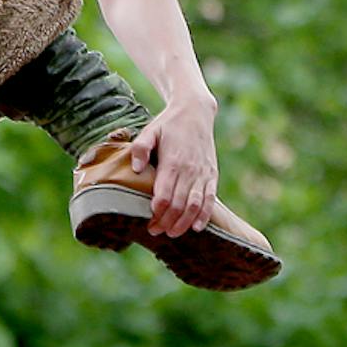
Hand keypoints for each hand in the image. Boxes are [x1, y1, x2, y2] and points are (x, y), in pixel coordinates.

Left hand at [128, 94, 220, 238]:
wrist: (195, 112)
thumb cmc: (168, 124)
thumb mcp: (150, 130)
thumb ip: (140, 148)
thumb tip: (135, 169)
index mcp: (173, 161)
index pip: (165, 195)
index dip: (157, 212)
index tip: (148, 221)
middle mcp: (189, 170)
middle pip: (179, 205)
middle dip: (167, 222)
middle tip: (155, 231)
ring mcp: (202, 174)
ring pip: (195, 206)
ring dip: (184, 223)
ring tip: (172, 234)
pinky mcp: (212, 175)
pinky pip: (210, 199)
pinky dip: (204, 215)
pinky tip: (196, 227)